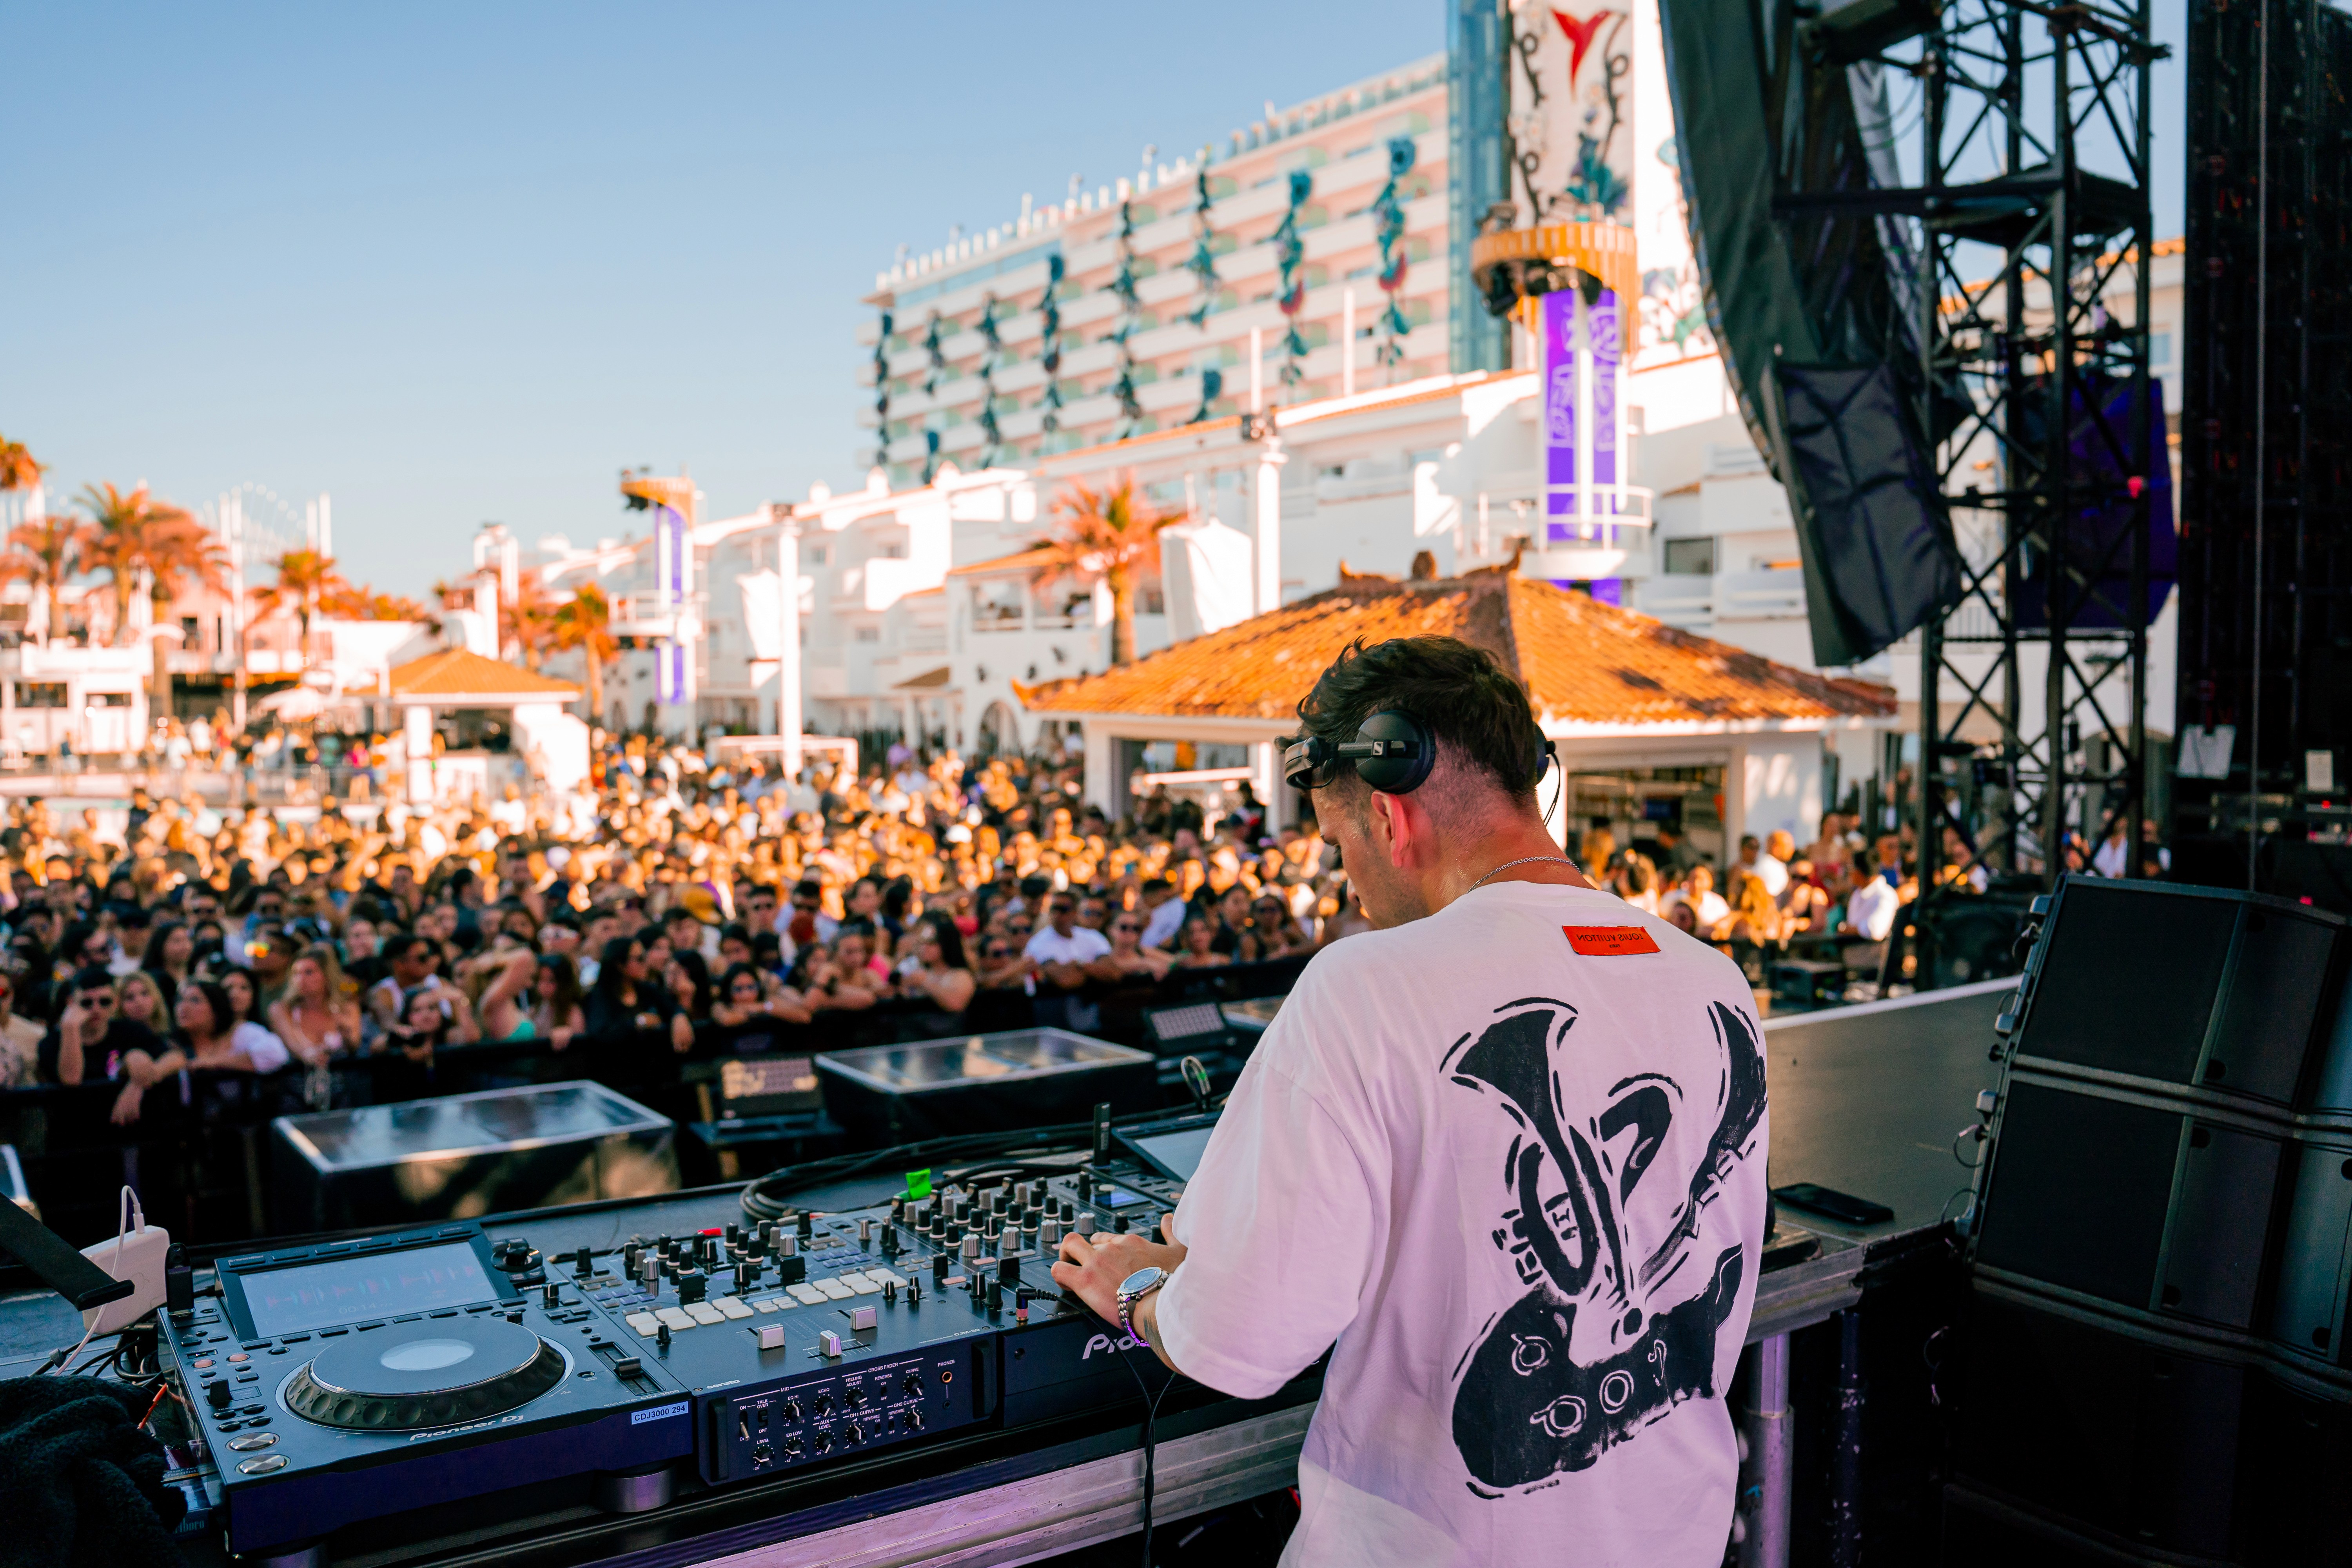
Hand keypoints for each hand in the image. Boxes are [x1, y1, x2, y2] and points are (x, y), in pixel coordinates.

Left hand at [109, 1081, 144, 1125]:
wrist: (138, 1081)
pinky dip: (136, 1114)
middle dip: (120, 1118)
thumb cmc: (132, 1088)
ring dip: (130, 1118)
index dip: (114, 1115)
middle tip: (121, 1125)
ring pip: (128, 1111)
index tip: (112, 1122)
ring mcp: (130, 1100)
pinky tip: (137, 1118)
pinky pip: (136, 1108)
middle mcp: (124, 1100)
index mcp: (120, 1098)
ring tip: (131, 1123)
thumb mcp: (124, 1094)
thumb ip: (122, 1101)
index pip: (115, 1108)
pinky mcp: (136, 1099)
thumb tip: (119, 1108)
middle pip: (121, 1111)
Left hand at [1049, 1215, 1185, 1331]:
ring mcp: (1097, 1262)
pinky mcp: (1085, 1280)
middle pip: (1089, 1241)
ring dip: (1066, 1258)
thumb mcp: (1179, 1252)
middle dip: (1084, 1253)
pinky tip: (1066, 1286)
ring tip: (1071, 1273)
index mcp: (1132, 1243)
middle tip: (1085, 1268)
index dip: (1102, 1247)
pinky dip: (1059, 1276)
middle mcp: (1112, 1248)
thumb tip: (1168, 1220)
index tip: (1102, 1260)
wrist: (1161, 1304)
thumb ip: (1172, 1233)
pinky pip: (1059, 1270)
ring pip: (1069, 1247)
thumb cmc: (1172, 1282)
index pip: (1108, 1237)